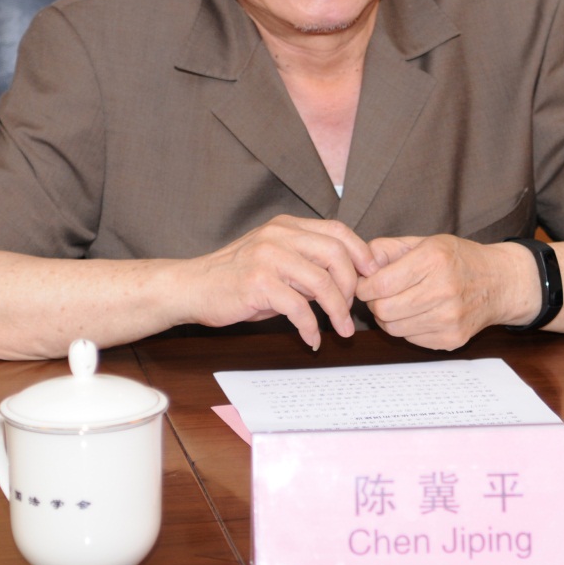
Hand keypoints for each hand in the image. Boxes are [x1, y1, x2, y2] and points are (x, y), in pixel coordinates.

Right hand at [181, 215, 377, 348]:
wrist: (191, 287)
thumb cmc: (236, 278)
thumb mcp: (274, 260)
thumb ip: (306, 264)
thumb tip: (346, 280)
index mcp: (287, 226)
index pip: (337, 230)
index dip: (361, 252)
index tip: (372, 276)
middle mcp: (279, 235)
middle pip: (336, 254)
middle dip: (352, 286)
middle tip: (353, 310)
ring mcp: (268, 257)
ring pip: (321, 282)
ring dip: (337, 311)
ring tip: (341, 330)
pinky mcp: (258, 283)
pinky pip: (298, 308)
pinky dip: (310, 327)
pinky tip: (310, 338)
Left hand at [356, 235, 530, 349]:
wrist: (501, 282)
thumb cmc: (459, 259)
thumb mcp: (425, 241)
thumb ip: (387, 249)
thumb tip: (358, 263)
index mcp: (433, 260)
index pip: (380, 284)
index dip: (364, 287)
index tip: (364, 284)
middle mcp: (443, 290)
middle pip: (383, 309)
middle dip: (374, 302)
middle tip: (380, 294)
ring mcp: (449, 318)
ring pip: (393, 328)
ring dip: (388, 317)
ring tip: (399, 302)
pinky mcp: (452, 338)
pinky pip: (410, 339)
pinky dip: (406, 328)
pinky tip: (417, 313)